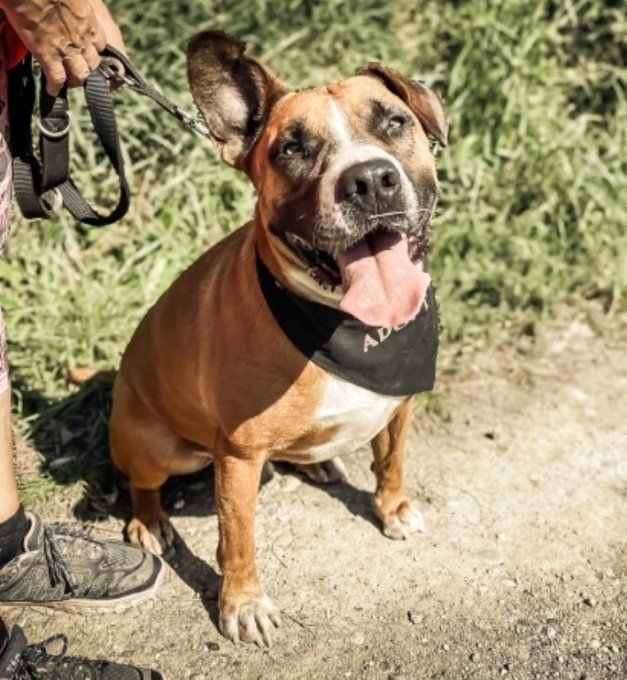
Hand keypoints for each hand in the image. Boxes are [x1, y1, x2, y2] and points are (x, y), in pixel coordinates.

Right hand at [1, 0, 124, 94]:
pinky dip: (55, 86)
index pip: (100, 44)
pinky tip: (52, 89)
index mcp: (88, 20)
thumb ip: (72, 6)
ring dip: (74, 80)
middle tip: (78, 71)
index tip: (89, 53)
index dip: (95, 51)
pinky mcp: (48, 55)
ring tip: (67, 82)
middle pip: (93, 63)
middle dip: (88, 69)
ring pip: (80, 75)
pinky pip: (57, 78)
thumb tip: (65, 10)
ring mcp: (67, 49)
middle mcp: (82, 37)